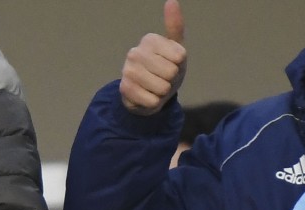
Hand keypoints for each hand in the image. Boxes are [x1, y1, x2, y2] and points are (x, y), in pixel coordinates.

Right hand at [120, 0, 187, 115]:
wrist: (146, 94)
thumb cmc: (165, 69)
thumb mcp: (175, 48)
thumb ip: (175, 26)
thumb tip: (171, 1)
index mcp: (149, 40)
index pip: (179, 57)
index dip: (179, 65)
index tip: (170, 64)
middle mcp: (135, 52)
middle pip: (171, 72)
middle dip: (171, 80)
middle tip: (162, 79)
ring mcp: (128, 71)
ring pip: (162, 88)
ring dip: (162, 93)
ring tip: (155, 88)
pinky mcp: (125, 90)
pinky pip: (153, 101)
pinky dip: (154, 103)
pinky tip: (146, 97)